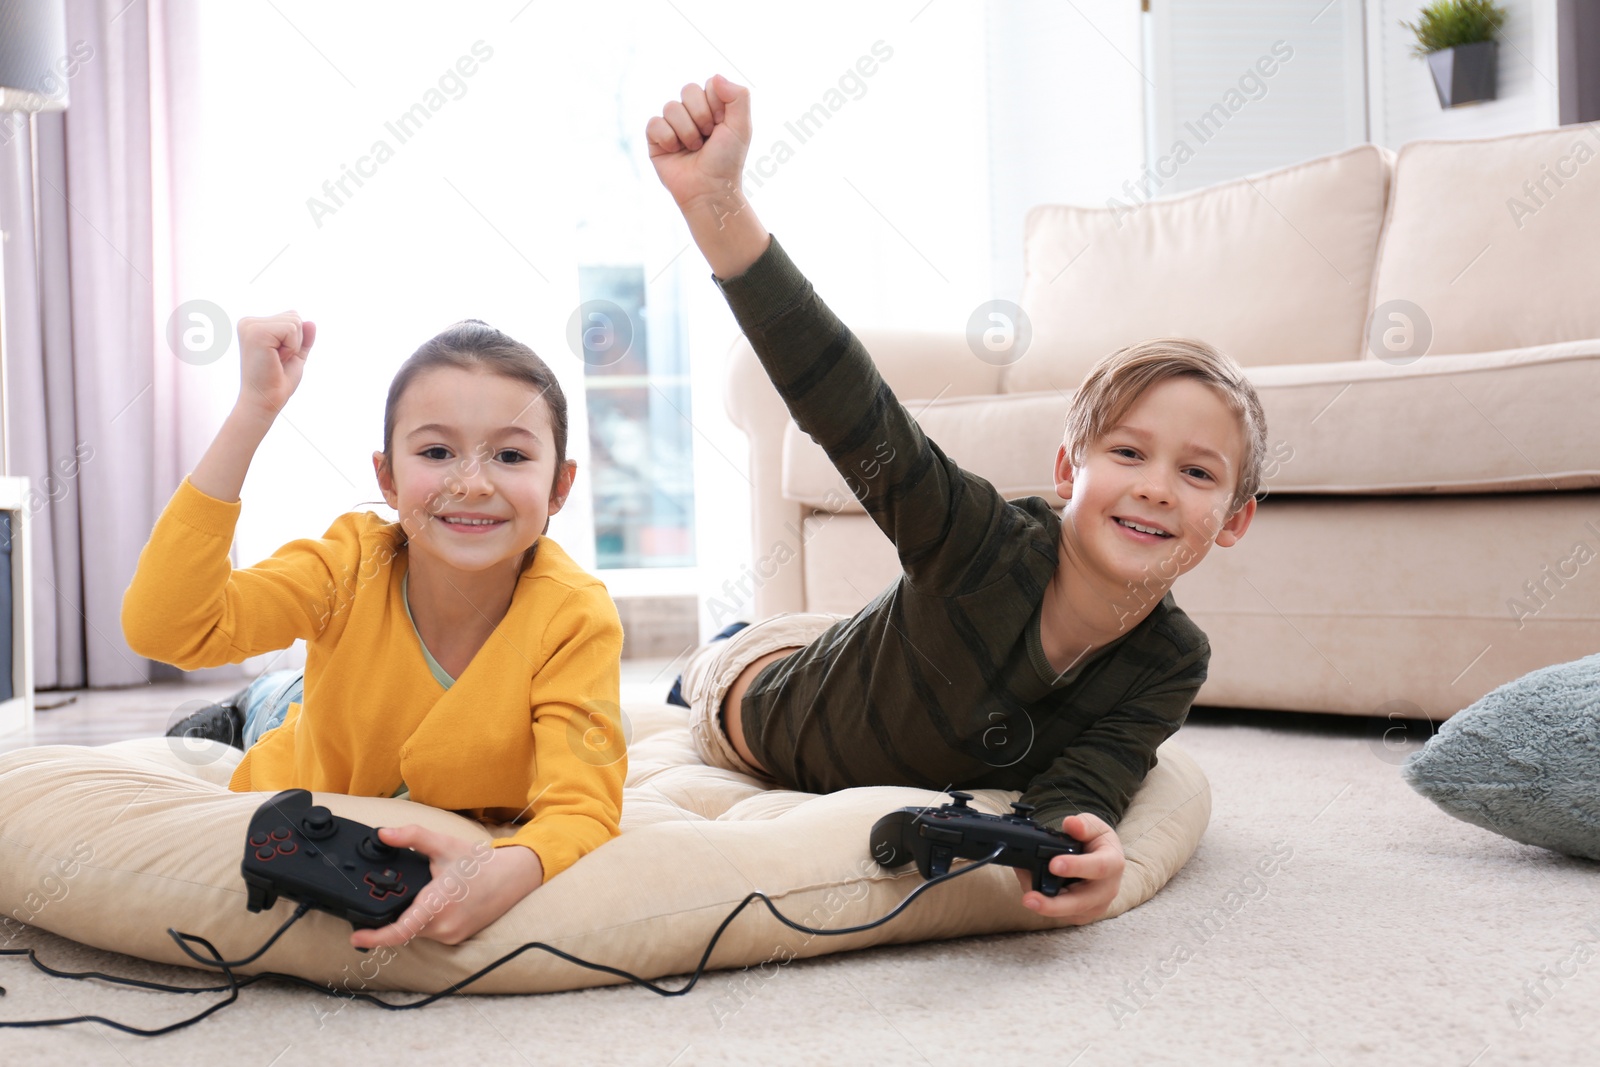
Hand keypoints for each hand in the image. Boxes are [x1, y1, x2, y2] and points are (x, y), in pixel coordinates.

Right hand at [236, 311, 315, 418]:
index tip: (278, 357)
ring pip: (295, 322)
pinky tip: (276, 358)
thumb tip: (311, 322)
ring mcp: (251, 326)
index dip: (294, 341)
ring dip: (293, 346)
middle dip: (295, 342)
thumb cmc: (278, 380)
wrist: (265, 400)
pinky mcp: (257, 332)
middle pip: (294, 316)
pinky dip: (291, 347)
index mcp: (254, 325)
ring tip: (276, 360)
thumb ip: (303, 338)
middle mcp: (248, 322)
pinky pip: (292, 329)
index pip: (292, 316)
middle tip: (277, 360)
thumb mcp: (295, 355)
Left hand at [348, 825, 543, 949]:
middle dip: (392, 916)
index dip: (375, 937)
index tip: (356, 937)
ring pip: (417, 931)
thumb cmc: (480, 864)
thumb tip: (384, 833)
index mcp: (439, 903)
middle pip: (404, 928)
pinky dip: (424, 921)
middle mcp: (444, 925)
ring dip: (410, 917)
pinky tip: (430, 904)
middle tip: (388, 897)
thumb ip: (412, 837)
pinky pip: (430, 933)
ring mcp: (451, 934)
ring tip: (417, 895)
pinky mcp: (456, 937)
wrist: (513, 878)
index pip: (401, 930)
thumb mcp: (444, 845)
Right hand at [646, 74, 751, 215]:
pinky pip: (654, 123)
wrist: (709, 190)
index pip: (709, 84)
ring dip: (686, 131)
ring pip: (671, 107)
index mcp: (713, 107)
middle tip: (707, 138)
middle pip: (688, 90)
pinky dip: (667, 138)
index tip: (721, 125)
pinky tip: (675, 151)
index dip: (715, 104)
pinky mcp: (656, 139)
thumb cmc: (727, 161)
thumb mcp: (741, 127)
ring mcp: (673, 125)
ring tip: (694, 149)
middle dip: (701, 116)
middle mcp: (692, 113)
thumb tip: (716, 76)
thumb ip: (739, 97)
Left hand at [1013, 813, 1124, 923]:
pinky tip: (1032, 895)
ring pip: (1068, 913)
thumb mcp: (1095, 826)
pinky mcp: (1082, 915)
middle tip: (1029, 899)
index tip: (1053, 864)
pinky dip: (1044, 905)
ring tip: (1025, 897)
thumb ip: (1083, 825)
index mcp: (1113, 864)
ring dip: (1044, 906)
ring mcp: (1095, 906)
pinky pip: (1061, 915)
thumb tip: (1071, 824)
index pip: (1098, 868)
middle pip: (1080, 902)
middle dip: (1053, 904)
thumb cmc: (1097, 842)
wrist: (1103, 860)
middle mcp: (1107, 890)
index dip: (1076, 867)